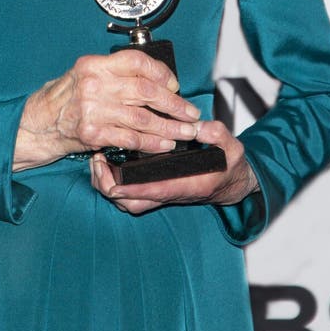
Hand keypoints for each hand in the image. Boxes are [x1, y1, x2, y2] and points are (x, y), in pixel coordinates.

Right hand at [13, 50, 201, 170]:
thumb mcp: (84, 76)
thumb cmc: (64, 100)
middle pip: (146, 91)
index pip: (137, 62)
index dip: (161, 73)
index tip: (175, 85)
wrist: (36, 125)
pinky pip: (131, 139)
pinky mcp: (93, 134)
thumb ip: (114, 75)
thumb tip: (155, 80)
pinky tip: (164, 145)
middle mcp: (94, 84)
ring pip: (143, 118)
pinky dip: (151, 143)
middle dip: (174, 104)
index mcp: (94, 65)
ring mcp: (93, 109)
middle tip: (191, 113)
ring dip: (169, 127)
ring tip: (185, 132)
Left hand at [89, 119, 258, 214]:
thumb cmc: (229, 164)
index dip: (130, 186)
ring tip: (98, 162)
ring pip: (128, 203)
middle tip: (97, 161)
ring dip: (109, 187)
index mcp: (188, 185)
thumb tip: (198, 127)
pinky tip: (108, 165)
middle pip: (132, 203)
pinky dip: (115, 186)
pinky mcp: (157, 192)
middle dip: (109, 186)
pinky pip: (130, 198)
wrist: (232, 181)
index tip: (111, 173)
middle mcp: (171, 194)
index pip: (154, 190)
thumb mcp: (230, 146)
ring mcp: (162, 195)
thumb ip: (216, 135)